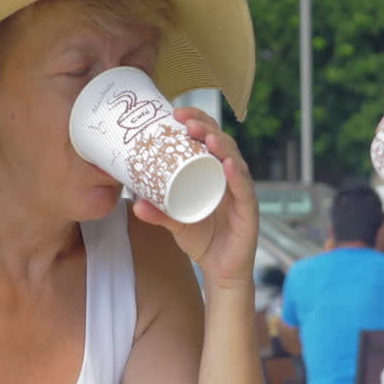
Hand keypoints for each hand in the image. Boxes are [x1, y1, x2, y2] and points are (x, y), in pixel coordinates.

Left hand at [132, 107, 257, 289]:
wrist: (221, 271)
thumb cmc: (202, 239)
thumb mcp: (175, 222)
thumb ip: (158, 212)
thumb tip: (134, 202)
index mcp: (214, 172)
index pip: (208, 138)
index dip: (196, 121)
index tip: (175, 112)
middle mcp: (230, 176)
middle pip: (222, 143)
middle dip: (205, 126)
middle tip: (184, 120)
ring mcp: (241, 191)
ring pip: (234, 161)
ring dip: (221, 145)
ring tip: (205, 137)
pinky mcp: (249, 209)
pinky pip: (244, 189)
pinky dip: (236, 176)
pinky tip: (227, 165)